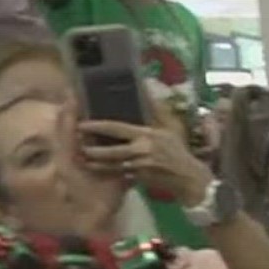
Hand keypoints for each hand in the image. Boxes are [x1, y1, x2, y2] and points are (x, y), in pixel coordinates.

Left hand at [77, 118, 212, 207]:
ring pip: (112, 164)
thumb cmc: (179, 151)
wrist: (190, 178)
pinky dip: (108, 172)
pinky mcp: (140, 179)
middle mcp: (141, 150)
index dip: (98, 126)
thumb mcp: (171, 127)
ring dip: (96, 162)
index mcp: (146, 135)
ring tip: (83, 158)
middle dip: (92, 148)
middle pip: (110, 150)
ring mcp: (140, 167)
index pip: (117, 129)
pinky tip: (97, 170)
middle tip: (77, 144)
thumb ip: (157, 110)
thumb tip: (147, 88)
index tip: (82, 124)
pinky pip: (120, 174)